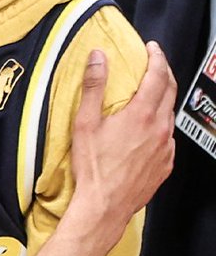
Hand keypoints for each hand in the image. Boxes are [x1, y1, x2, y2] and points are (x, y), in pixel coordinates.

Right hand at [69, 40, 175, 243]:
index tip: (152, 49)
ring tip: (149, 98)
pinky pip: (168, 138)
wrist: (104, 206)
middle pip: (170, 91)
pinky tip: (147, 131)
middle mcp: (159, 129)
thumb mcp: (85, 123)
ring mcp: (165, 148)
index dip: (157, 57)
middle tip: (155, 65)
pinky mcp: (165, 164)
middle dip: (164, 73)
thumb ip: (93, 86)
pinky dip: (160, 127)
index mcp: (141, 115)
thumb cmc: (93, 169)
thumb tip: (98, 57)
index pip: (158, 75)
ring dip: (162, 101)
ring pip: (170, 115)